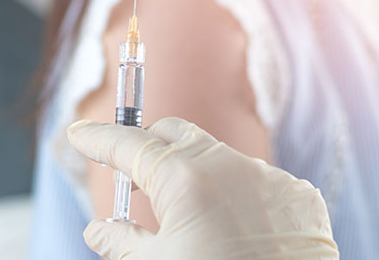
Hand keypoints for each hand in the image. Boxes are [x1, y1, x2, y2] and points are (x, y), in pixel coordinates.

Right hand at [67, 117, 338, 259]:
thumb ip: (121, 243)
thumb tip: (98, 231)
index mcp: (185, 179)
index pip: (128, 144)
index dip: (98, 139)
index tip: (80, 135)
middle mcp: (229, 165)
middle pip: (173, 134)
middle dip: (147, 146)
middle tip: (131, 176)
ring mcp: (268, 177)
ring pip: (218, 156)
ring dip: (195, 174)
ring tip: (189, 216)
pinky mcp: (298, 194)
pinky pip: (257, 180)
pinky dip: (237, 194)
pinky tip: (235, 229)